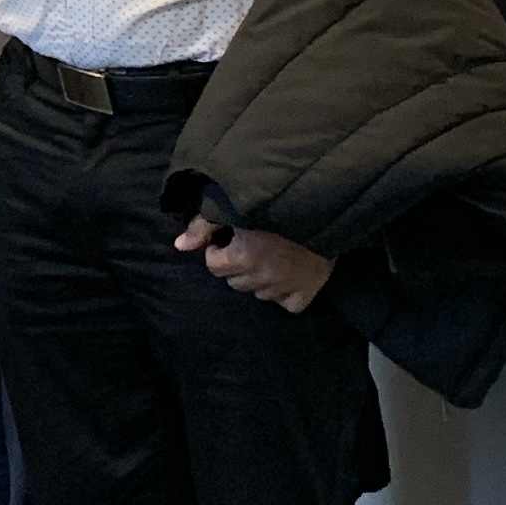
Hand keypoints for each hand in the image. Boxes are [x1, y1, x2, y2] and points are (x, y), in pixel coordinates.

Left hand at [177, 215, 333, 312]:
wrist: (326, 206)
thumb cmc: (276, 200)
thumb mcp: (235, 206)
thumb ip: (204, 226)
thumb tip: (179, 246)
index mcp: (241, 257)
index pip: (213, 265)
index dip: (218, 249)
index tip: (229, 237)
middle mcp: (260, 277)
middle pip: (234, 280)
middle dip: (236, 265)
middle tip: (251, 244)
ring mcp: (283, 288)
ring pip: (258, 293)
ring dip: (258, 278)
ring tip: (270, 256)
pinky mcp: (306, 293)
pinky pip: (287, 304)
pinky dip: (285, 294)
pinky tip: (287, 276)